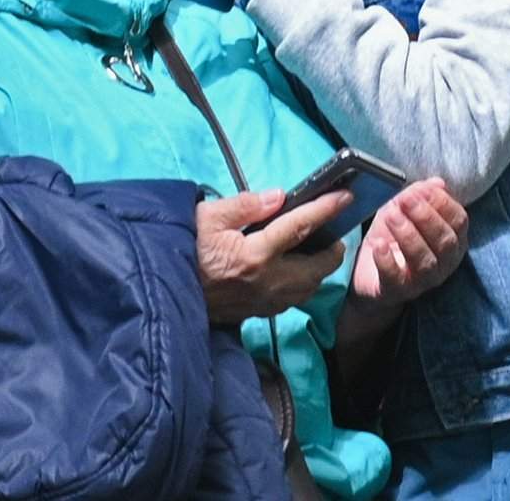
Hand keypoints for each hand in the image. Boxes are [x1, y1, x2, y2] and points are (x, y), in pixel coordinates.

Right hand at [196, 187, 350, 324]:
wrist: (164, 289)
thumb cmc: (183, 248)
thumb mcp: (207, 216)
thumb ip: (245, 205)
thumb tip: (278, 197)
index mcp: (255, 254)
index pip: (300, 227)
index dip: (326, 209)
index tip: (346, 196)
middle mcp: (267, 281)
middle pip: (318, 267)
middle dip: (333, 249)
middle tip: (332, 232)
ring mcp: (264, 301)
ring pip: (309, 288)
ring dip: (319, 270)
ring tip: (317, 251)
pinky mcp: (257, 312)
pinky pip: (292, 300)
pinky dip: (302, 285)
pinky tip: (294, 272)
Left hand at [345, 179, 468, 334]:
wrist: (367, 272)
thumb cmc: (392, 237)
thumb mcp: (402, 210)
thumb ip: (420, 195)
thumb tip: (437, 183)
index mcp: (452, 240)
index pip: (459, 221)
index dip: (443, 203)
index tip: (422, 190)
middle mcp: (444, 263)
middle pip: (445, 241)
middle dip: (426, 217)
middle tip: (404, 200)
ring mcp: (423, 281)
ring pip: (425, 261)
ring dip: (408, 235)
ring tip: (391, 216)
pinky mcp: (397, 292)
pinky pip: (397, 279)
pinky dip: (388, 261)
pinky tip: (380, 244)